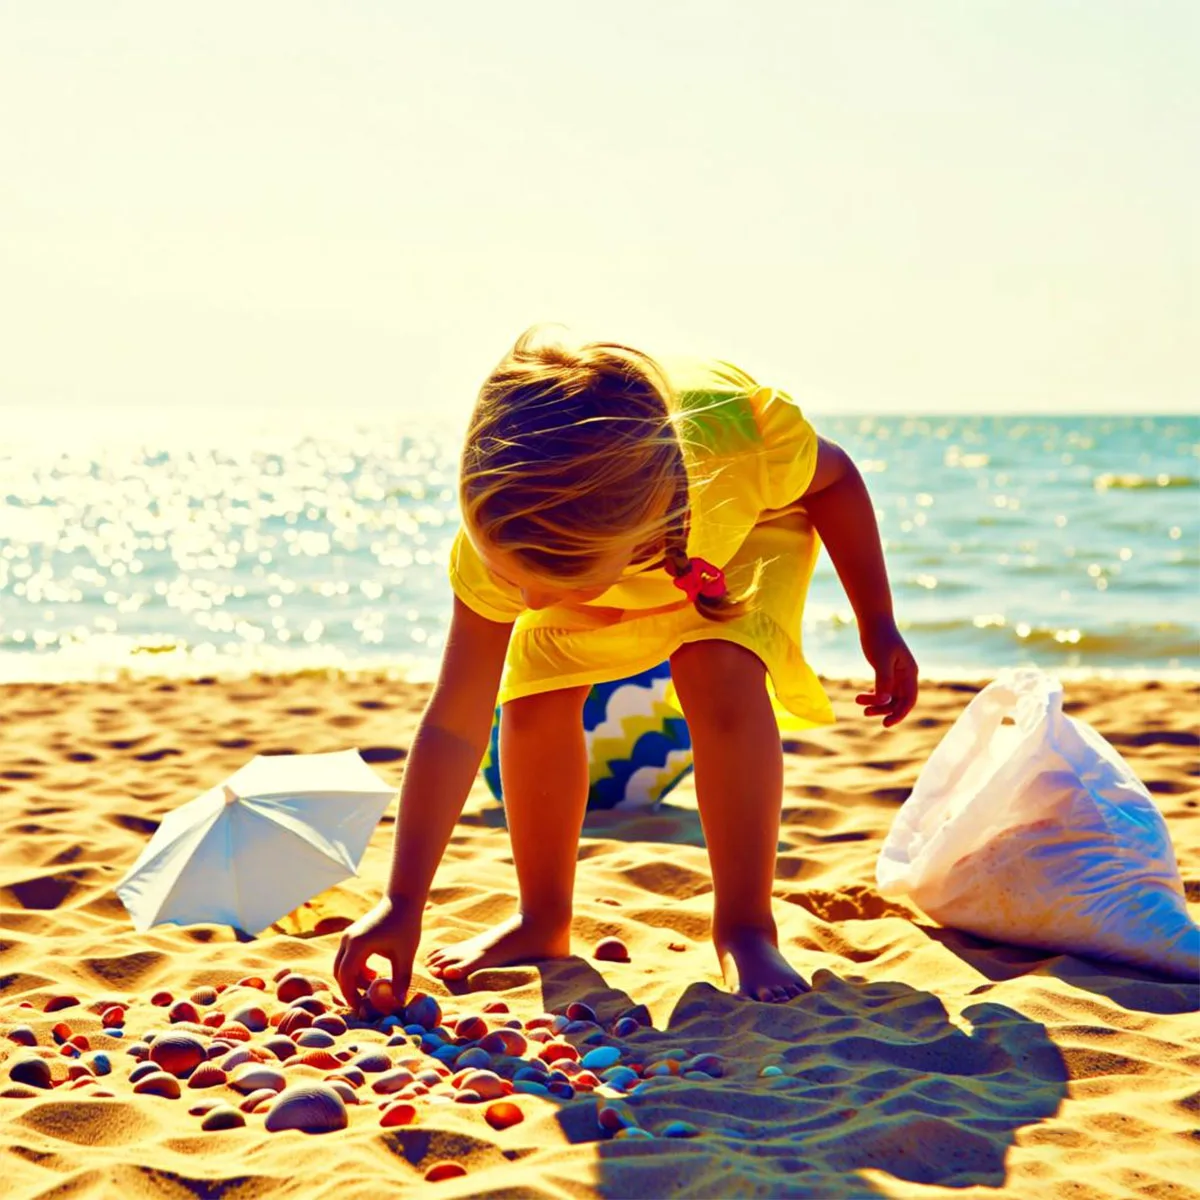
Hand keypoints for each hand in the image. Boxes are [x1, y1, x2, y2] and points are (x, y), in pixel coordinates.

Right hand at [332, 895, 422, 1014]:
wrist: (403, 900)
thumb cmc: (406, 925)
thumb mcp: (405, 954)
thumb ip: (401, 979)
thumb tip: (399, 1002)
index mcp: (358, 944)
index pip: (346, 975)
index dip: (350, 994)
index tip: (360, 1008)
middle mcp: (348, 940)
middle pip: (340, 972)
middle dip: (349, 989)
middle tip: (363, 1003)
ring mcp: (349, 936)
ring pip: (342, 965)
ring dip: (353, 979)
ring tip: (372, 986)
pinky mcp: (353, 935)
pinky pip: (347, 958)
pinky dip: (356, 969)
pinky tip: (372, 974)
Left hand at [856, 616, 918, 726]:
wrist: (873, 620)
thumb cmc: (879, 637)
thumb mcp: (881, 660)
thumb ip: (883, 681)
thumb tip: (883, 701)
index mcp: (910, 672)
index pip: (909, 700)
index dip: (900, 714)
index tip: (886, 724)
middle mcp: (905, 674)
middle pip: (898, 700)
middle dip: (883, 708)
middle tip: (865, 713)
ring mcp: (896, 672)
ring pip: (889, 695)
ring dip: (875, 701)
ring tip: (858, 700)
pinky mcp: (886, 669)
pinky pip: (882, 688)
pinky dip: (873, 693)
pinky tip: (863, 695)